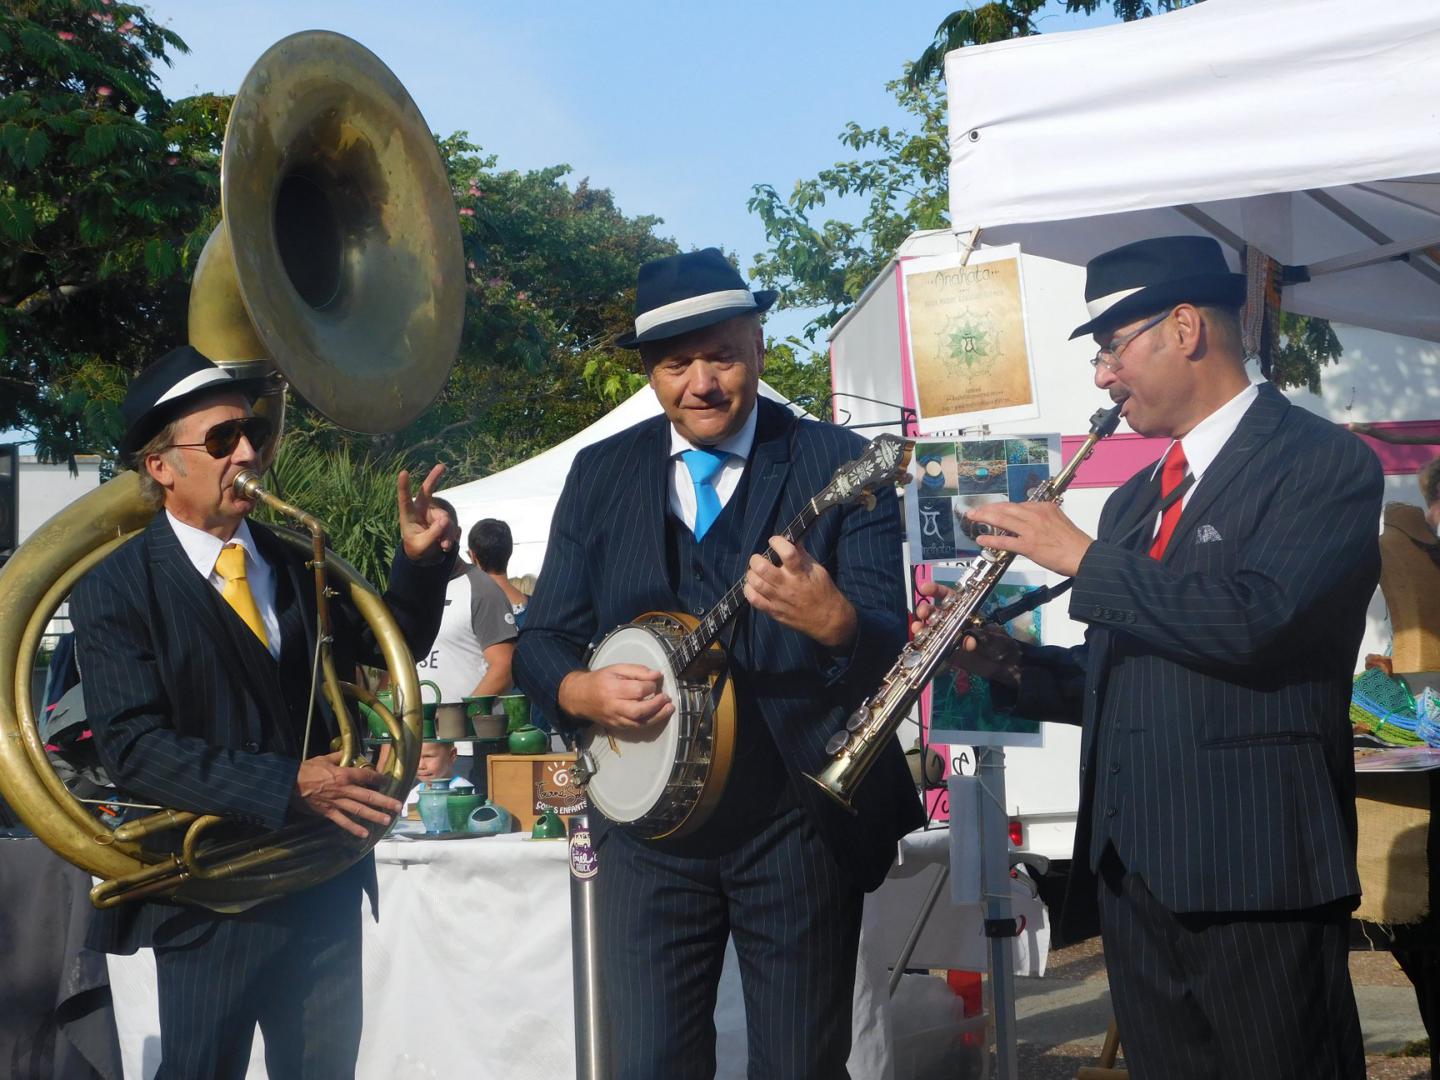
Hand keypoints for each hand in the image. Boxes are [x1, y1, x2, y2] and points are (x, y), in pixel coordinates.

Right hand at [292, 752, 402, 838]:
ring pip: (359, 810)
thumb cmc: (306, 769)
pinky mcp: (328, 812)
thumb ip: (337, 756)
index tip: (386, 781)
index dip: (378, 778)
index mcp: (344, 775)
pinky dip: (354, 828)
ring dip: (374, 815)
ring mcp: (337, 802)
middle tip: (398, 806)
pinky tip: (364, 834)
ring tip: (387, 820)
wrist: (288, 784)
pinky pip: (343, 821)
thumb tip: (347, 753)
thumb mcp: (323, 758)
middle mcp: (344, 789)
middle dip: (384, 801)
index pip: (366, 776)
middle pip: (368, 796)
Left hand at [397, 464, 459, 560]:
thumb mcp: (422, 545)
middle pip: (427, 491)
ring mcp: (433, 514)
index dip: (404, 486)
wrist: (424, 555)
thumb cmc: (417, 548)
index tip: (403, 473)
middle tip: (442, 466)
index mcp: (408, 515)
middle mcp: (421, 510)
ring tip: (444, 546)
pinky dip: (451, 535)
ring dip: (447, 533)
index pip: (405, 499)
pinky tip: (446, 545)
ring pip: (445, 519)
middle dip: (434, 478)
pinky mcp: (443, 520)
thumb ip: (432, 534)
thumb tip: (445, 521)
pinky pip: (451, 525)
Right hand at [558, 664, 673, 731]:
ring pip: (639, 723)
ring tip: (668, 708)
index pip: (637, 690)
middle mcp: (613, 707)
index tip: (655, 681)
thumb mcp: (616, 668)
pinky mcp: (616, 727)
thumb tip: (657, 675)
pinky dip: (648, 722)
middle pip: (639, 710)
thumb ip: (637, 670)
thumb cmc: (599, 680)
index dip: (650, 686)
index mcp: (612, 689)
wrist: (579, 696)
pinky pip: (635, 727)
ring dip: (657, 717)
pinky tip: (657, 715)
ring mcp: (615, 719)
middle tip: (667, 698)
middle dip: (656, 705)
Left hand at [744, 535, 856, 649]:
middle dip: (756, 559)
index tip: (774, 541)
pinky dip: (749, 590)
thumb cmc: (823, 590)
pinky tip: (753, 586)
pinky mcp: (774, 612)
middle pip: (763, 569)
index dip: (777, 542)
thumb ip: (802, 554)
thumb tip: (790, 538)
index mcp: (801, 573)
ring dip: (751, 574)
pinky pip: (754, 600)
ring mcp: (779, 600)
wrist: (827, 619)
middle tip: (759, 558)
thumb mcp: (817, 569)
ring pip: (756, 583)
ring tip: (755, 571)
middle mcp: (788, 586)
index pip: (787, 553)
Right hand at [913, 580, 1021, 687]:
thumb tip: (968, 641)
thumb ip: (980, 636)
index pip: (947, 596)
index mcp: (963, 610)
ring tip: (918, 628)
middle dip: (925, 609)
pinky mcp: (944, 652)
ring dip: (921, 626)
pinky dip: (924, 645)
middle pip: (933, 611)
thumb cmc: (998, 642)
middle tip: (923, 612)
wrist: (1003, 664)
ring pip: (928, 628)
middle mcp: (951, 621)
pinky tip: (920, 643)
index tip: (925, 588)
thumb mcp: (992, 634)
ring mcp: (946, 636)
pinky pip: (931, 647)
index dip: (935, 590)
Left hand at [963, 502, 1092, 577]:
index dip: (1001, 507)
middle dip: (987, 509)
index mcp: (1044, 508)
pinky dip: (991, 539)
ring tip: (973, 518)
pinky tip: (982, 539)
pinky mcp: (1029, 545)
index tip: (991, 508)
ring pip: (1002, 520)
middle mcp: (1036, 515)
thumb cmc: (1074, 543)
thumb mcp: (1058, 521)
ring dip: (984, 518)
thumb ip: (1043, 518)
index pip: (1017, 505)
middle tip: (975, 511)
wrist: (1084, 556)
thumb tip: (1028, 521)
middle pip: (1006, 508)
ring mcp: (1032, 530)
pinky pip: (1006, 540)